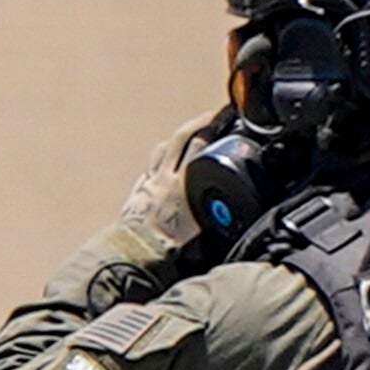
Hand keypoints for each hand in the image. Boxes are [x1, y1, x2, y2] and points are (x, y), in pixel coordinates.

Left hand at [118, 106, 235, 252]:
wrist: (136, 254)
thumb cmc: (169, 250)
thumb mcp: (204, 233)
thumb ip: (218, 217)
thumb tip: (233, 215)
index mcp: (184, 185)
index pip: (201, 144)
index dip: (215, 126)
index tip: (227, 116)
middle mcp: (166, 177)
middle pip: (182, 137)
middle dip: (200, 123)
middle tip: (213, 116)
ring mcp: (151, 182)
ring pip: (164, 148)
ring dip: (178, 139)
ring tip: (191, 135)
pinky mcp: (140, 191)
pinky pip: (152, 168)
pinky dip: (161, 162)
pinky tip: (167, 165)